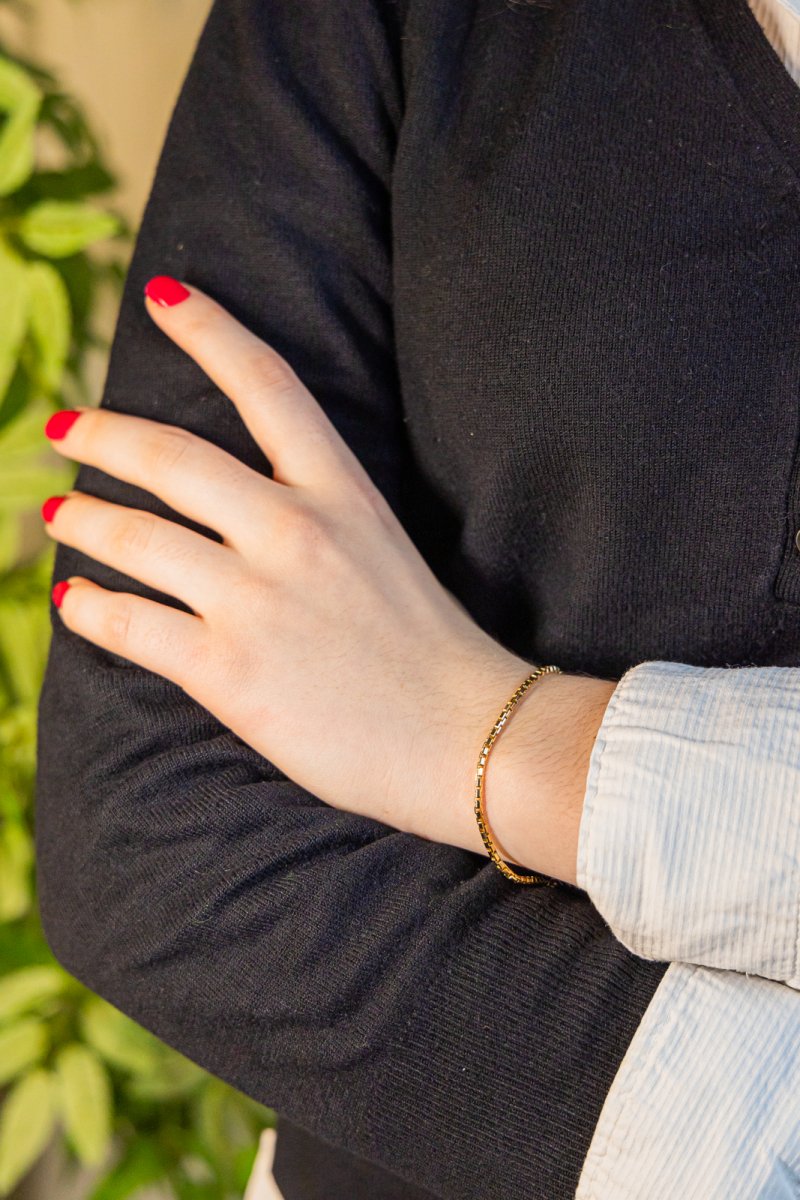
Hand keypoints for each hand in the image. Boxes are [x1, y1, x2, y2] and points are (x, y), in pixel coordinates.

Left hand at [42, 275, 567, 866]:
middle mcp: (295, 531)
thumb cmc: (433, 652)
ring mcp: (257, 600)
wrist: (469, 739)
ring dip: (82, 519)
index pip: (269, 384)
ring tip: (57, 512)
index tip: (164, 297)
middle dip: (104, 433)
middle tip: (64, 426)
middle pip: (172, 456)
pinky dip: (89, 609)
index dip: (210, 329)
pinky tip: (74, 601)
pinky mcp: (229, 672)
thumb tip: (240, 514)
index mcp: (343, 493)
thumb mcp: (386, 552)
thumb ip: (319, 520)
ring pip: (136, 536)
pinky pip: (130, 625)